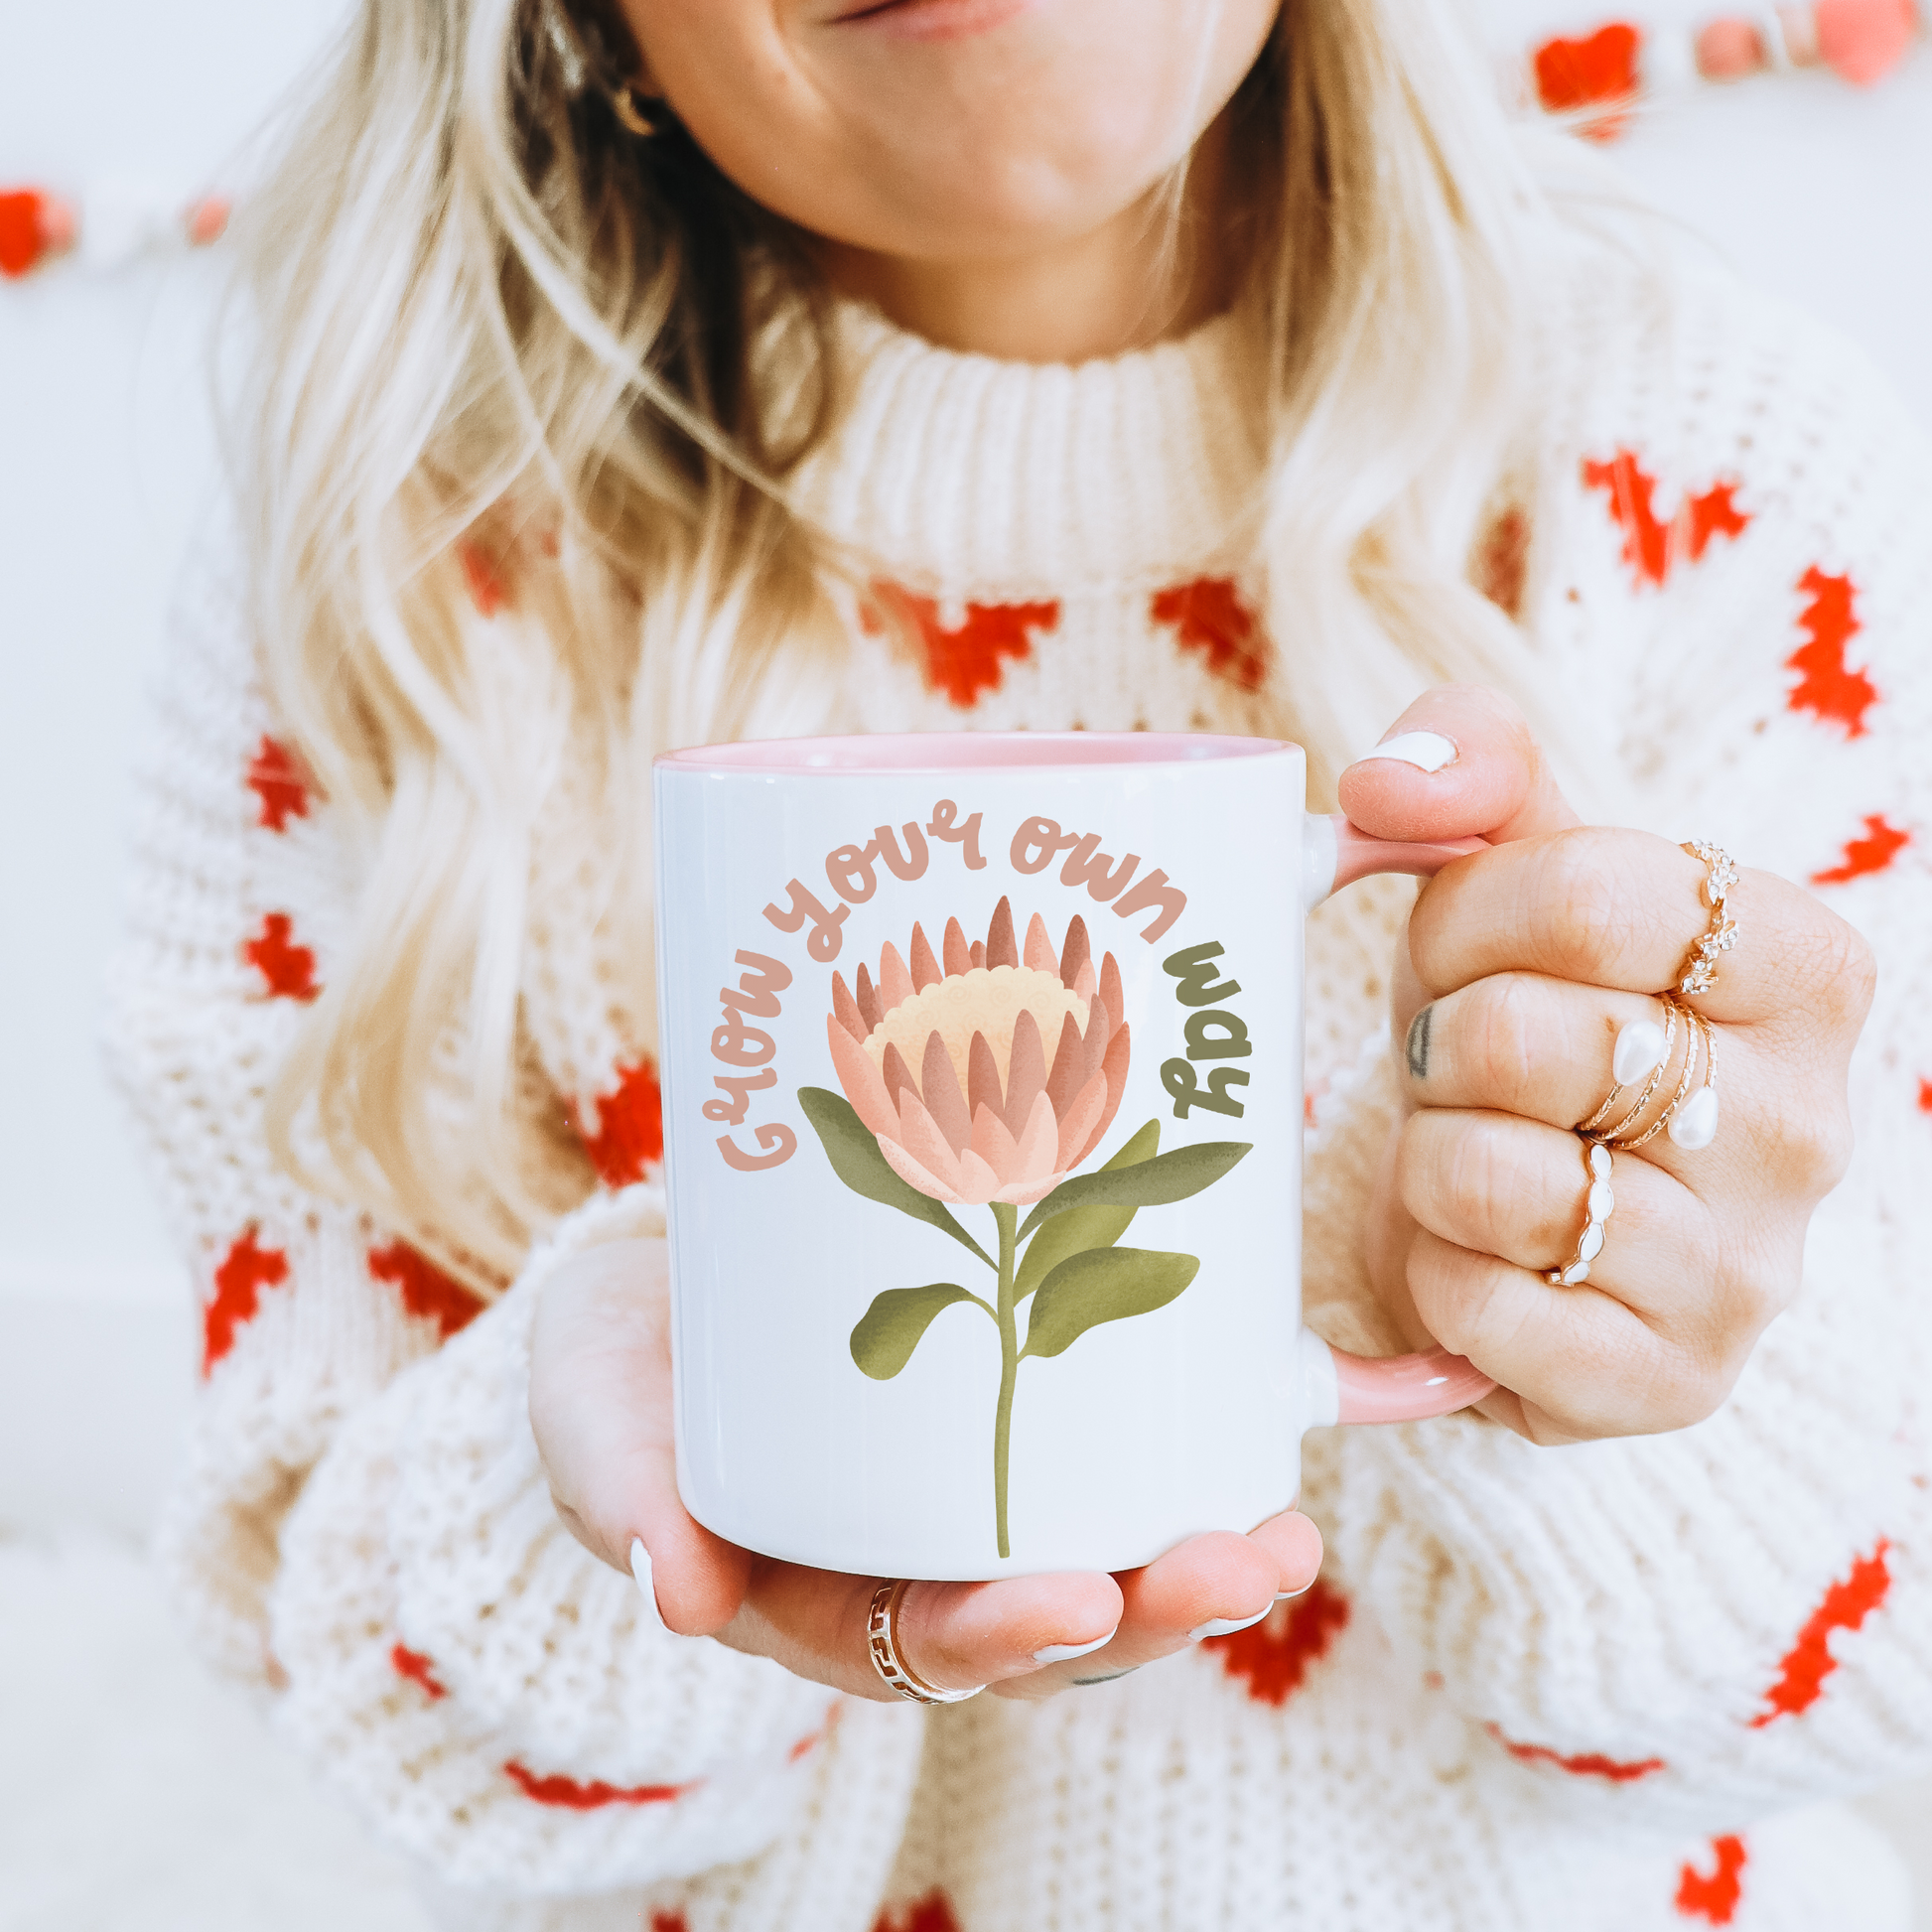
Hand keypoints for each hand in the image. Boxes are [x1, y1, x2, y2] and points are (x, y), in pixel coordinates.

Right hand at [530, 1238, 1322, 1700]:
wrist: (664, 1292)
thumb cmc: (628, 1375)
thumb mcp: (602, 1429)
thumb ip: (628, 1502)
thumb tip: (677, 1596)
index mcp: (841, 1598)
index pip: (940, 1645)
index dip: (1010, 1636)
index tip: (1073, 1601)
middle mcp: (938, 1560)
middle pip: (1064, 1617)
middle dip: (1156, 1609)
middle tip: (1242, 1566)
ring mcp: (998, 1483)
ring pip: (1120, 1542)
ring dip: (1211, 1546)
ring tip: (1287, 1522)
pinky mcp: (1047, 1396)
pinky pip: (1157, 1429)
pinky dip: (1263, 1415)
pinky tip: (1381, 1395)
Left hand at [1340, 686, 1875, 1444]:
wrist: (1531, 1210)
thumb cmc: (1526, 1018)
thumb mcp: (1511, 873)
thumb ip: (1470, 767)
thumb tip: (1391, 783)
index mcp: (1803, 968)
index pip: (1585, 894)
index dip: (1465, 917)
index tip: (1458, 951)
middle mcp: (1808, 1123)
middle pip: (1526, 1036)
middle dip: (1444, 1043)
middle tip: (1464, 1066)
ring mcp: (1748, 1271)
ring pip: (1490, 1177)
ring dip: (1428, 1156)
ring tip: (1471, 1153)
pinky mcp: (1665, 1383)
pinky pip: (1475, 1305)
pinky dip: (1431, 1269)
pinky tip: (1473, 1251)